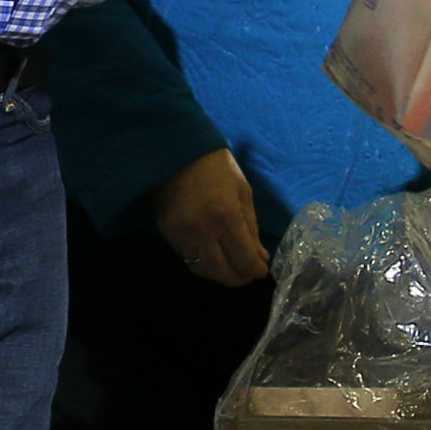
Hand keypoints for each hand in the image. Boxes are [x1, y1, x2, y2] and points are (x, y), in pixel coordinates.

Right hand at [149, 149, 268, 286]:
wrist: (176, 152)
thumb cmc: (216, 167)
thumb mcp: (242, 192)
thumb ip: (252, 228)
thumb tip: (260, 257)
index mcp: (226, 217)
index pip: (244, 260)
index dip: (256, 270)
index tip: (262, 270)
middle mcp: (203, 232)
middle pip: (223, 272)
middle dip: (240, 278)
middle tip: (249, 274)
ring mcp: (182, 235)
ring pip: (204, 271)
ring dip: (221, 275)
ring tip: (233, 270)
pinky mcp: (168, 235)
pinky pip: (188, 260)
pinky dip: (204, 266)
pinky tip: (215, 260)